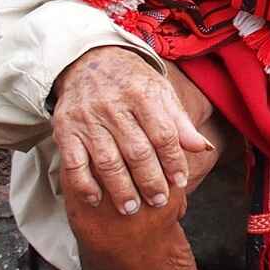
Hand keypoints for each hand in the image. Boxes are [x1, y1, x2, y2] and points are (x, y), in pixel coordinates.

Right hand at [52, 46, 211, 216]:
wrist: (88, 61)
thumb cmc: (132, 82)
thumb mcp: (160, 92)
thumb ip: (180, 122)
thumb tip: (204, 148)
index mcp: (142, 95)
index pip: (163, 134)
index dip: (173, 161)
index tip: (180, 182)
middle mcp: (114, 107)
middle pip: (136, 151)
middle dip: (150, 181)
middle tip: (158, 201)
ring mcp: (87, 119)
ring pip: (107, 161)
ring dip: (120, 189)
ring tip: (132, 209)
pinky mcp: (65, 130)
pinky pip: (74, 164)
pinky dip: (84, 185)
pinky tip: (97, 200)